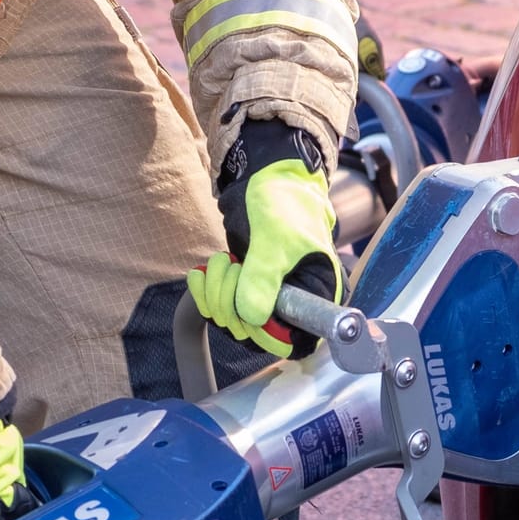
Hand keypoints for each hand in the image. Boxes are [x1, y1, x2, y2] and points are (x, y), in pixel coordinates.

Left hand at [187, 118, 342, 358]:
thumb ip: (264, 279)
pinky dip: (205, 292)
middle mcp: (295, 302)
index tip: (248, 312)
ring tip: (221, 260)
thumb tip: (251, 318)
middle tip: (230, 267)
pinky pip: (220, 307)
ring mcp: (268, 296)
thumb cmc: (284, 202)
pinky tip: (200, 272)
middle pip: (257, 334)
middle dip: (232, 305)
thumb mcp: (274, 238)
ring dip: (217, 294)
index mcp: (318, 295)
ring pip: (235, 321)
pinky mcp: (246, 288)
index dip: (267, 335)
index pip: (296, 341)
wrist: (266, 178)